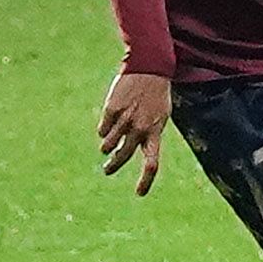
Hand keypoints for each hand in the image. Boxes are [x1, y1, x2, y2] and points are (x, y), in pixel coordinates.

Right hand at [96, 71, 171, 195]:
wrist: (148, 68)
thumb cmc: (156, 94)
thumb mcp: (160, 116)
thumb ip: (149, 134)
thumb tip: (133, 149)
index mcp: (155, 132)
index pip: (152, 164)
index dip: (145, 181)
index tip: (139, 193)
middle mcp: (139, 129)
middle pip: (123, 157)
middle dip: (113, 167)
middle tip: (107, 170)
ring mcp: (124, 120)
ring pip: (109, 144)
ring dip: (106, 147)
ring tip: (106, 147)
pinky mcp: (111, 110)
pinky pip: (102, 129)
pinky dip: (104, 130)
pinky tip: (108, 123)